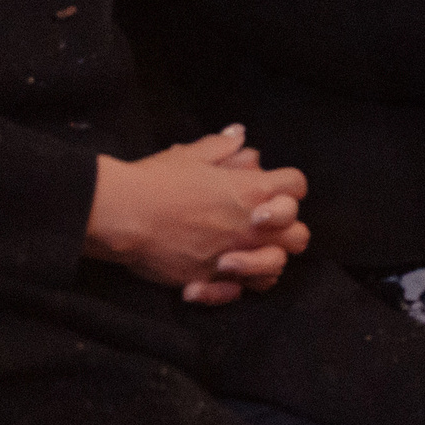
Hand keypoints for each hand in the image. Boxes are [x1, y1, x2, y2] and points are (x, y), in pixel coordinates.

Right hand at [85, 125, 310, 304]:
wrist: (124, 216)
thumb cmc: (157, 181)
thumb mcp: (191, 154)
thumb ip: (222, 146)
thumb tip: (238, 134)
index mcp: (252, 191)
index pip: (296, 186)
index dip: (287, 186)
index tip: (270, 187)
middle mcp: (251, 226)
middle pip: (299, 235)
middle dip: (288, 229)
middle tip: (264, 225)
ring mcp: (235, 255)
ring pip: (277, 267)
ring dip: (268, 260)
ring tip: (246, 252)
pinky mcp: (212, 278)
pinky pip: (243, 291)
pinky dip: (238, 286)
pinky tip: (224, 275)